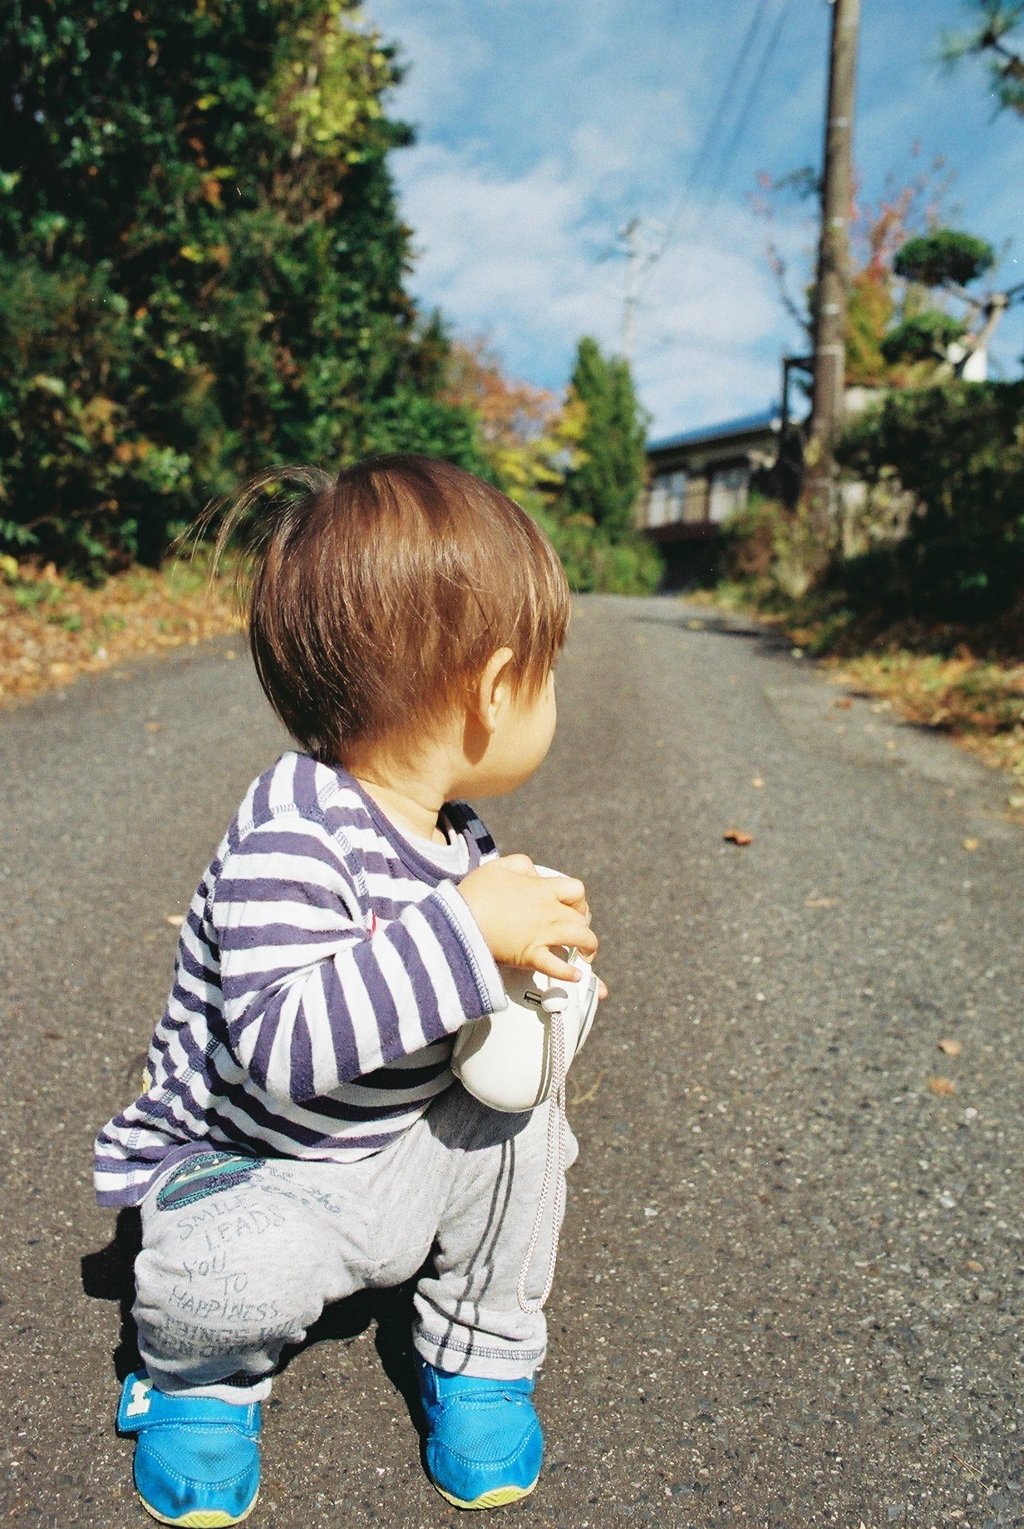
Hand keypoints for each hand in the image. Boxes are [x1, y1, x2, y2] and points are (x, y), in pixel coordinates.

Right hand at [459, 853, 598, 983]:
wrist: (459, 919)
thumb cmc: (475, 893)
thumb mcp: (499, 866)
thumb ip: (522, 865)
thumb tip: (535, 873)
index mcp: (542, 889)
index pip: (577, 890)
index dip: (578, 899)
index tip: (573, 907)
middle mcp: (548, 911)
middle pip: (582, 918)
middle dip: (584, 926)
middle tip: (579, 933)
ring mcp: (541, 934)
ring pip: (579, 940)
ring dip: (589, 949)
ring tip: (587, 956)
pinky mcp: (530, 955)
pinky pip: (557, 966)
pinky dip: (569, 973)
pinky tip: (575, 976)